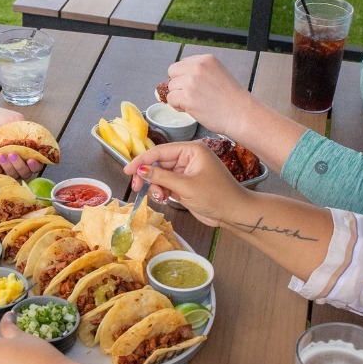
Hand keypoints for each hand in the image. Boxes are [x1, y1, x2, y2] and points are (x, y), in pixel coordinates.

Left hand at [0, 105, 39, 179]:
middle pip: (25, 173)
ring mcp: (8, 165)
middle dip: (20, 166)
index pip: (37, 164)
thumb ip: (25, 126)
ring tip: (0, 155)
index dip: (36, 165)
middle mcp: (20, 161)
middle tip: (12, 154)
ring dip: (8, 167)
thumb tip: (33, 135)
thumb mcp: (15, 119)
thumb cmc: (0, 119)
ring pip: (12, 175)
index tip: (30, 160)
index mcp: (29, 151)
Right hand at [124, 142, 246, 227]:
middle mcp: (188, 158)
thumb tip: (140, 170)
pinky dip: (163, 192)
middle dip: (149, 177)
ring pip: (161, 175)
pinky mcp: (186, 184)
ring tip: (161, 198)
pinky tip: (165, 200)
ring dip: (156, 187)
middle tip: (138, 188)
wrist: (234, 213)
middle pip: (159, 163)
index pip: (160, 151)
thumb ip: (161, 177)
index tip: (127, 170)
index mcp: (191, 150)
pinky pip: (167, 185)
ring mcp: (187, 172)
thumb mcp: (185, 186)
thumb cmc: (216, 196)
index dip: (142, 160)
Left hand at [164, 56, 252, 136]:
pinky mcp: (187, 97)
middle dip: (178, 85)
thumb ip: (202, 72)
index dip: (185, 77)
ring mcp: (191, 81)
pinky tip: (190, 109)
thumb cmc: (232, 99)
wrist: (241, 114)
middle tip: (191, 96)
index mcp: (206, 59)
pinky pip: (171, 99)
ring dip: (178, 97)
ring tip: (194, 104)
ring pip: (171, 87)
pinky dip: (177, 106)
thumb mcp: (219, 74)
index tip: (195, 87)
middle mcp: (197, 67)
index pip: (182, 64)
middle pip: (173, 72)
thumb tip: (182, 78)